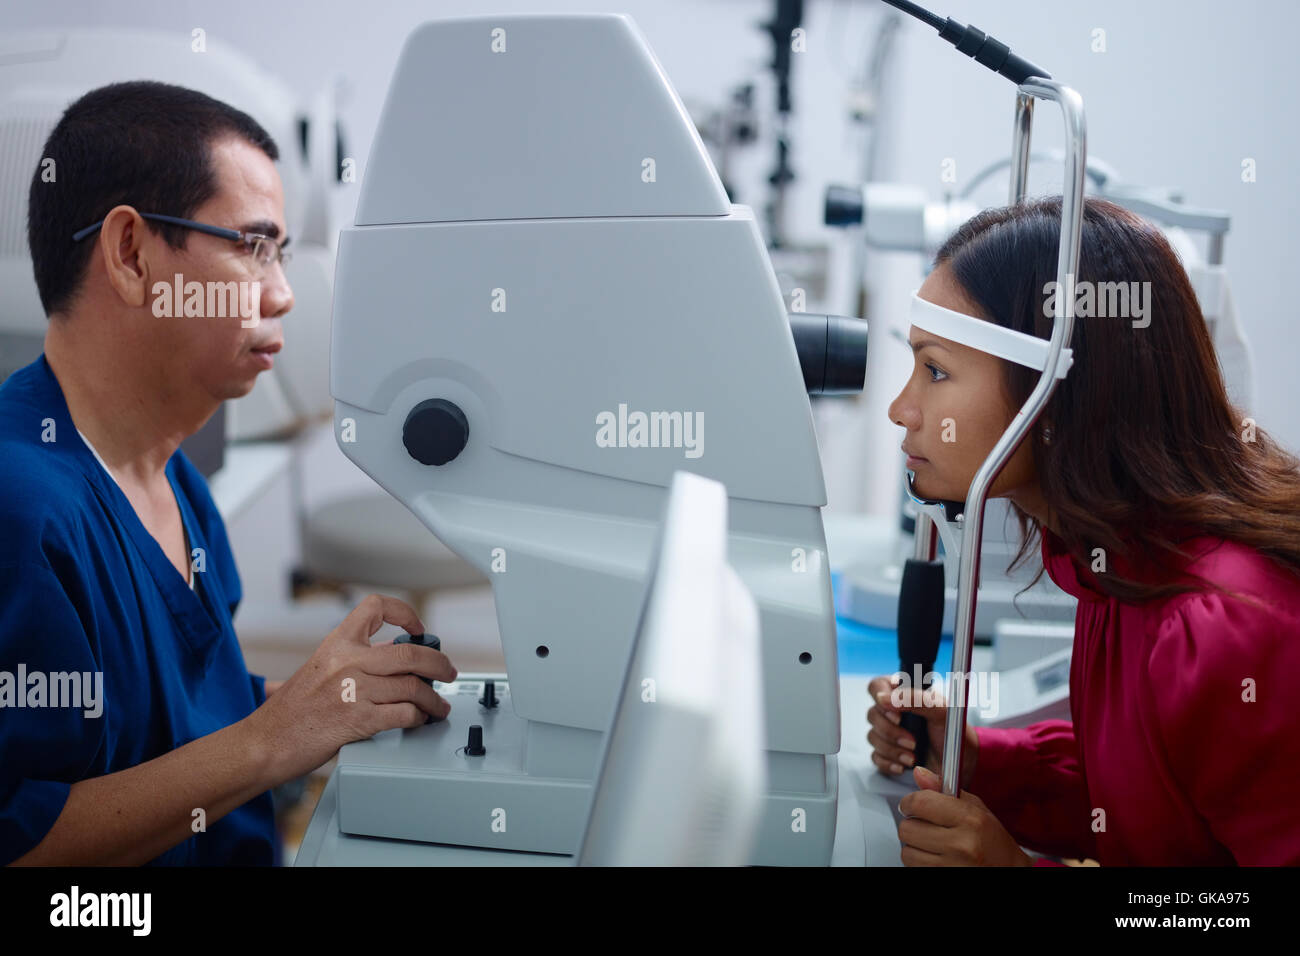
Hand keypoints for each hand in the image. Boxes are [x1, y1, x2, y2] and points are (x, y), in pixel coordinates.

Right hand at [246, 594, 457, 780]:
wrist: (264, 742)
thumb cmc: (289, 712)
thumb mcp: (319, 670)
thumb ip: (352, 659)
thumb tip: (389, 654)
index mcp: (337, 644)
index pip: (376, 607)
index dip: (404, 612)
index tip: (418, 628)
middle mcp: (348, 661)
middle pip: (411, 653)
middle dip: (439, 664)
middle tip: (448, 672)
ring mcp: (355, 690)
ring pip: (414, 687)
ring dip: (434, 700)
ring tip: (438, 707)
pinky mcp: (359, 720)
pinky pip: (405, 714)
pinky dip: (419, 718)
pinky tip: (419, 720)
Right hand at [866, 674, 977, 786]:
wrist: (963, 763)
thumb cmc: (955, 732)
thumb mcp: (941, 711)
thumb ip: (914, 699)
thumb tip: (884, 698)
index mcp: (904, 695)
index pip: (877, 686)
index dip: (880, 698)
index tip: (896, 714)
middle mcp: (894, 712)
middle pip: (872, 714)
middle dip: (891, 732)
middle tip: (912, 741)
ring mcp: (890, 733)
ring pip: (872, 737)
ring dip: (892, 749)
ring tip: (912, 756)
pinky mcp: (888, 754)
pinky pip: (875, 757)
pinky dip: (889, 763)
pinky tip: (904, 765)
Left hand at [897, 766, 1031, 865]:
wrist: (1008, 870)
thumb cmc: (993, 840)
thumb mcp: (975, 808)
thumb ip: (943, 789)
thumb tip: (919, 773)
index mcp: (970, 820)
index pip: (921, 803)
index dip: (909, 802)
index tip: (910, 804)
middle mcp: (961, 844)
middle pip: (908, 829)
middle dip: (912, 825)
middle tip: (926, 826)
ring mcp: (952, 866)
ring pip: (907, 851)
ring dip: (915, 846)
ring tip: (933, 844)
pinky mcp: (944, 878)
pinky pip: (913, 867)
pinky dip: (919, 861)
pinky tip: (935, 857)